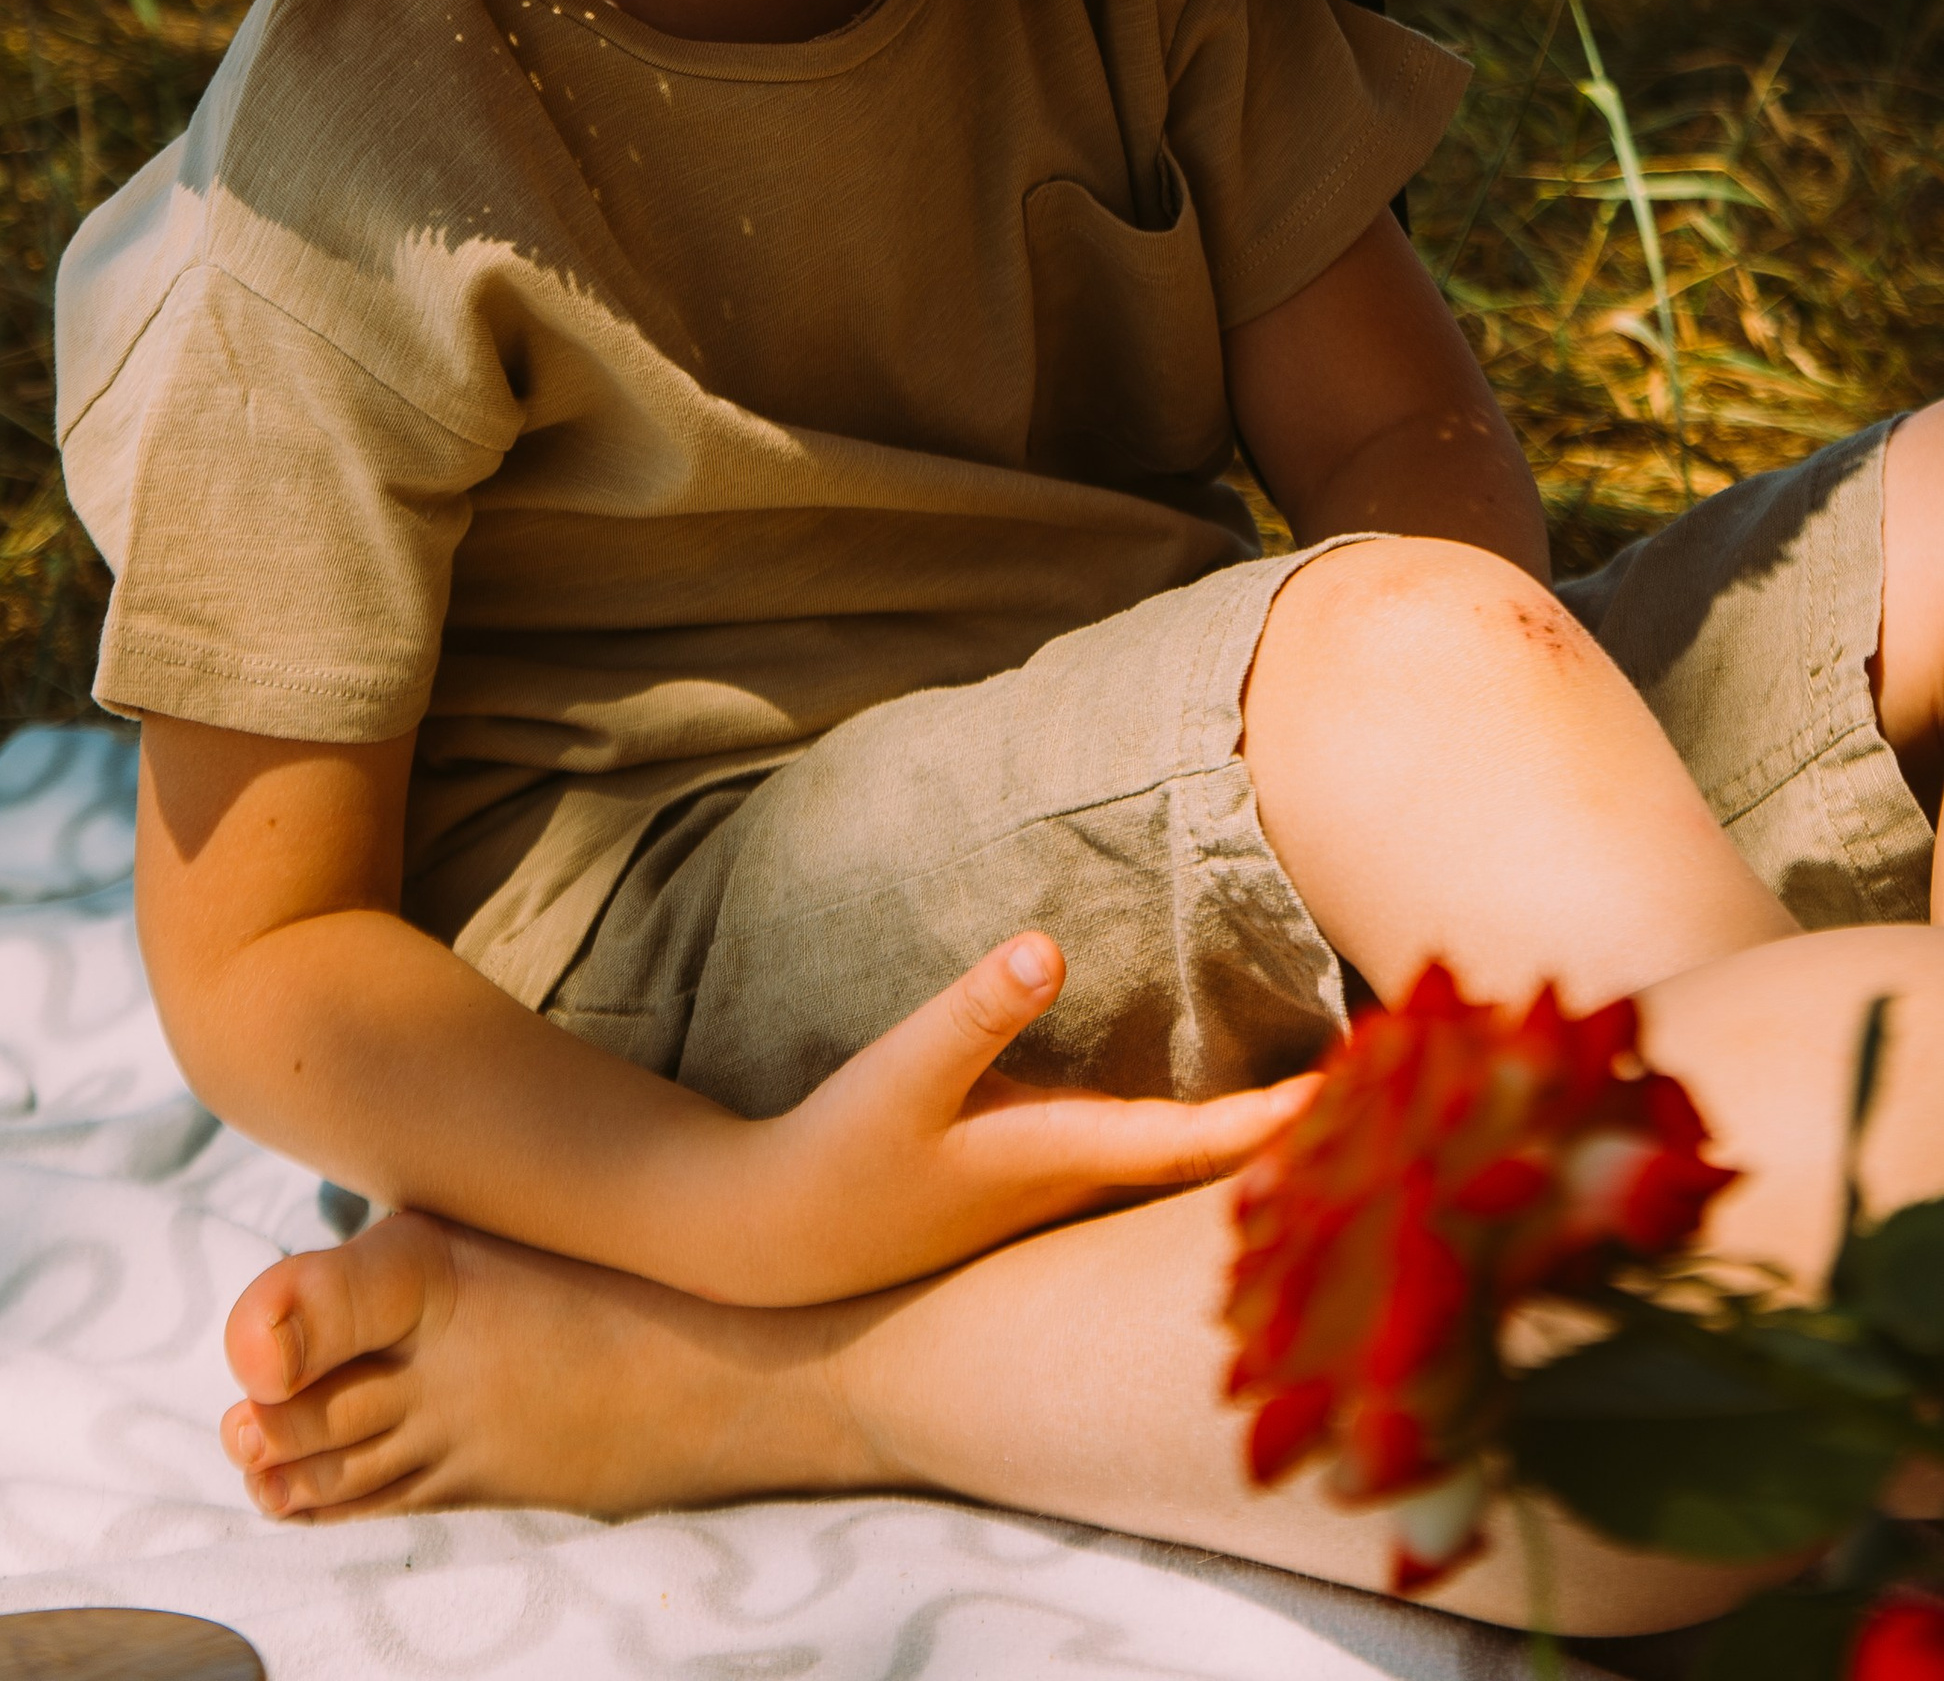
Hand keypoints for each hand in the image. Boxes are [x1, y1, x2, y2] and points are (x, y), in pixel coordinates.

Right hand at [697, 933, 1318, 1305]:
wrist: (779, 1240)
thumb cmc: (841, 1158)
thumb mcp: (900, 1074)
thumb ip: (973, 1007)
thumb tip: (1046, 943)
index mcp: (1061, 1157)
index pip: (1203, 1141)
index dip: (1289, 1118)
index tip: (1374, 1087)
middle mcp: (1081, 1183)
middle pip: (1219, 1164)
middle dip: (1305, 1134)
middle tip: (1404, 1093)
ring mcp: (1063, 1191)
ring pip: (1189, 1168)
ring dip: (1262, 1139)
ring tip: (1349, 1103)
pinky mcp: (1037, 1180)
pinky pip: (1151, 1164)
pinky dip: (1207, 1139)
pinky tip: (1239, 1121)